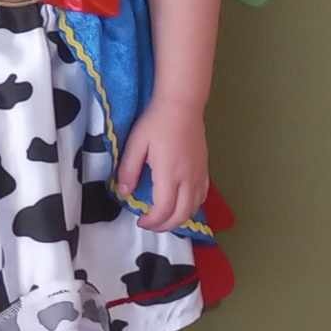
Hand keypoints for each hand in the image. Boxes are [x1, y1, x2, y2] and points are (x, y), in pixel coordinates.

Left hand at [117, 97, 207, 232]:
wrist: (182, 105)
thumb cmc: (156, 122)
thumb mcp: (136, 144)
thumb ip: (129, 170)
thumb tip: (124, 192)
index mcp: (169, 174)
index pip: (164, 209)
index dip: (152, 221)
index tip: (140, 222)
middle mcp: (188, 179)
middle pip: (182, 215)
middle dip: (165, 226)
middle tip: (150, 225)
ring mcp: (199, 175)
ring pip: (195, 208)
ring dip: (180, 218)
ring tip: (163, 218)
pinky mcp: (205, 169)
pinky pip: (202, 196)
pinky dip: (192, 207)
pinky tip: (182, 204)